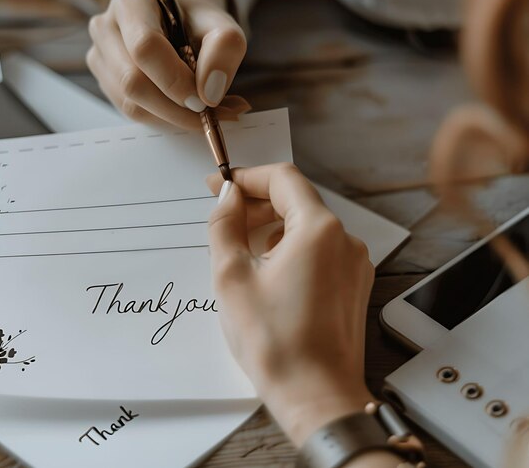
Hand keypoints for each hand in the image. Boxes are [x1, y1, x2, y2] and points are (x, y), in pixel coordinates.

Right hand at [87, 0, 250, 127]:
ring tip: (207, 113)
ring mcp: (100, 57)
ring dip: (173, 118)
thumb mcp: (223, 28)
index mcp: (131, 5)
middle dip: (175, 108)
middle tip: (211, 116)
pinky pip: (132, 113)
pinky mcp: (104, 82)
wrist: (181, 26)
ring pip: (131, 104)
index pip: (145, 48)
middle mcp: (106, 28)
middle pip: (133, 82)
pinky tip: (186, 111)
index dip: (174, 80)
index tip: (205, 100)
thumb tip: (209, 93)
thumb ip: (224, 51)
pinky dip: (164, 120)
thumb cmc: (199, 25)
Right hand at [207, 164, 374, 446]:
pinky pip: (320, 248)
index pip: (282, 179)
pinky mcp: (353, 283)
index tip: (220, 185)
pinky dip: (291, 245)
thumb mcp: (231, 276)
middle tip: (224, 215)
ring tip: (241, 244)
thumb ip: (225, 225)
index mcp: (318, 230)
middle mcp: (344, 239)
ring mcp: (353, 263)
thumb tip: (228, 197)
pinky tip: (269, 266)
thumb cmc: (274, 342)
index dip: (247, 177)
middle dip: (257, 202)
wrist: (317, 397)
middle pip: (297, 200)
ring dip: (273, 224)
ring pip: (308, 224)